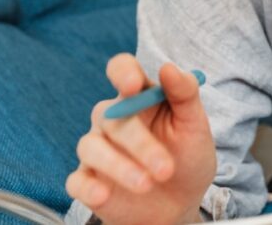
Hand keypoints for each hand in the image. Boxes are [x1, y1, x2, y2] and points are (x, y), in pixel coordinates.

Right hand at [65, 55, 216, 224]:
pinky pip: (77, 180)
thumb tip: (169, 68)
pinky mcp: (87, 180)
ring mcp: (98, 149)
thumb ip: (185, 94)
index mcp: (139, 97)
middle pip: (111, 117)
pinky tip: (104, 195)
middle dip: (140, 143)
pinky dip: (88, 187)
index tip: (133, 86)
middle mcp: (113, 119)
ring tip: (147, 184)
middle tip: (166, 168)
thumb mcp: (195, 125)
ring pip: (91, 147)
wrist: (181, 203)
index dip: (123, 72)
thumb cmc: (187, 157)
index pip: (122, 70)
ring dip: (119, 166)